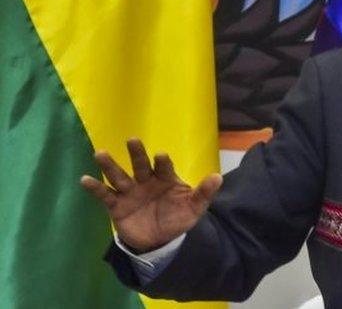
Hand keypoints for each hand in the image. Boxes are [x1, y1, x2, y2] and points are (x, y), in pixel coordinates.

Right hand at [80, 138, 222, 252]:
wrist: (160, 241)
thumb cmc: (177, 218)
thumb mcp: (194, 208)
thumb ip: (204, 193)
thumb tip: (218, 177)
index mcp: (166, 179)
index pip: (164, 167)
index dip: (162, 162)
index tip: (160, 156)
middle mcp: (146, 181)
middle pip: (140, 165)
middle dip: (136, 154)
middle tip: (132, 140)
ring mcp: (130, 192)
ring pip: (119, 176)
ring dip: (110, 166)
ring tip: (100, 154)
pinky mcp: (117, 205)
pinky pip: (105, 195)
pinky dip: (95, 188)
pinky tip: (84, 179)